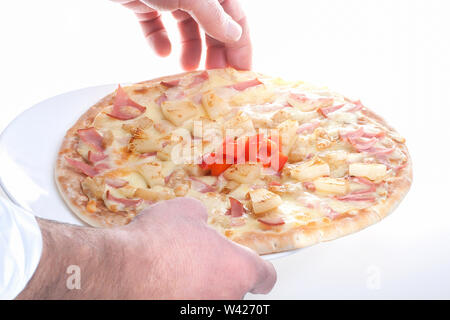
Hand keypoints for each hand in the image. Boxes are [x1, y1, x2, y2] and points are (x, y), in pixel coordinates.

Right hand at [17, 198, 275, 298]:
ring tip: (172, 277)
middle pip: (234, 290)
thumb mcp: (184, 211)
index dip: (262, 275)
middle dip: (218, 279)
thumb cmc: (155, 241)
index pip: (265, 275)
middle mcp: (227, 296)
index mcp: (237, 267)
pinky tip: (160, 288)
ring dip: (198, 291)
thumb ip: (201, 216)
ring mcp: (206, 313)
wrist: (120, 271)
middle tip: (195, 267)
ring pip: (210, 301)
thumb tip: (200, 220)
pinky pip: (189, 308)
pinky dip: (178, 299)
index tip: (260, 278)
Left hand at [111, 0, 250, 69]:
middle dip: (215, 56)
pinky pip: (156, 25)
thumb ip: (213, 15)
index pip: (237, 20)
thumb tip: (234, 35)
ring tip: (187, 72)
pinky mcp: (143, 2)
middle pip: (213, 28)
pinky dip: (158, 40)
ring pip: (186, 29)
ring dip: (189, 52)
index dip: (242, 50)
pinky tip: (160, 52)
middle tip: (214, 82)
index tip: (242, 77)